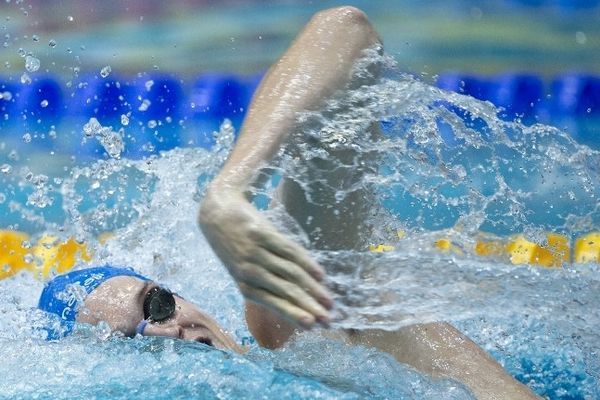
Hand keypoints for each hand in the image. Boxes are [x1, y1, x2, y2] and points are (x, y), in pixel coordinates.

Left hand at [199, 187, 332, 328]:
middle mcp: (249, 271)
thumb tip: (297, 303)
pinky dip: (307, 263)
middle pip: (286, 291)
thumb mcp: (243, 271)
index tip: (313, 326)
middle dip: (309, 307)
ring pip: (290, 273)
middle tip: (328, 320)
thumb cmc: (235, 248)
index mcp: (245, 285)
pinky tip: (320, 275)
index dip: (294, 314)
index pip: (274, 303)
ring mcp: (256, 252)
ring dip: (313, 289)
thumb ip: (264, 286)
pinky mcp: (262, 234)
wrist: (217, 214)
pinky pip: (289, 250)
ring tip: (329, 301)